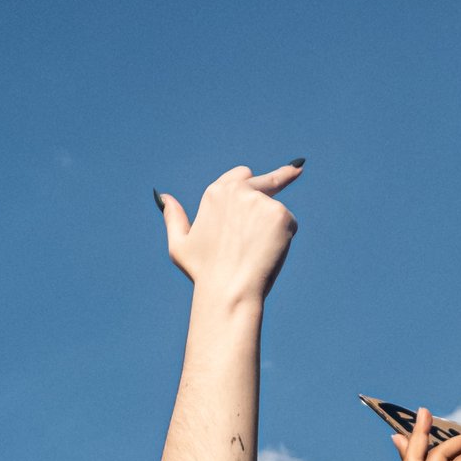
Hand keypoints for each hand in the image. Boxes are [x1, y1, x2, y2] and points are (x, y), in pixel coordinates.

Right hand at [159, 163, 303, 306]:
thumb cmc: (203, 272)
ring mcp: (260, 201)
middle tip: (297, 170)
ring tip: (255, 254)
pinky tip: (267, 253)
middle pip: (264, 180)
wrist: (229, 290)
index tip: (275, 171)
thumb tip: (164, 197)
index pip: (240, 175)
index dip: (252, 182)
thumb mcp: (180, 244)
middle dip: (278, 178)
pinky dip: (283, 238)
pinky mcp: (280, 214)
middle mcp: (238, 190)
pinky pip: (289, 224)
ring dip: (272, 227)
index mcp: (214, 193)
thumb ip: (173, 217)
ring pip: (276, 210)